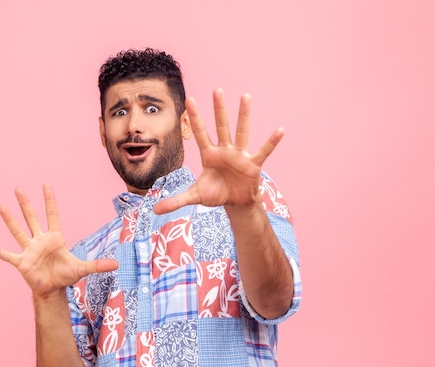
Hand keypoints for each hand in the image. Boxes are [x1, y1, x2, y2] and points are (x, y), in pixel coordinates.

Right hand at [0, 184, 117, 296]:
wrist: (52, 290)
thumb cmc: (65, 276)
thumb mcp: (82, 269)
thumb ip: (98, 265)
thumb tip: (117, 264)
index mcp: (55, 238)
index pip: (52, 215)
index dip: (50, 201)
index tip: (46, 185)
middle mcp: (40, 241)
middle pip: (32, 218)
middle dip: (26, 204)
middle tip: (18, 188)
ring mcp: (29, 250)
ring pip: (18, 232)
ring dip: (10, 220)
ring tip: (1, 207)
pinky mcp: (22, 262)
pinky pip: (8, 255)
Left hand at [154, 89, 282, 214]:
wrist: (236, 203)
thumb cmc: (216, 194)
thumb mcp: (195, 197)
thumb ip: (176, 200)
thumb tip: (154, 209)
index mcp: (209, 155)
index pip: (200, 133)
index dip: (195, 118)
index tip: (189, 99)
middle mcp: (224, 150)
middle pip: (221, 126)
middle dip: (218, 109)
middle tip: (217, 89)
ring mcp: (240, 155)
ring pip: (241, 132)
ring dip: (243, 115)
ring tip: (245, 96)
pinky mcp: (253, 164)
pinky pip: (263, 151)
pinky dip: (271, 142)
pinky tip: (280, 130)